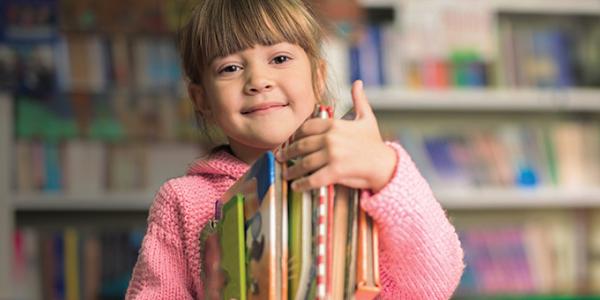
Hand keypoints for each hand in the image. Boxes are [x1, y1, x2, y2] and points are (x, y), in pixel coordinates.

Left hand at [276, 80, 396, 192]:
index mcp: (334, 125)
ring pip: (304, 163)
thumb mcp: (367, 118)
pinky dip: (302, 184)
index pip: (306, 128)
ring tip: (286, 174)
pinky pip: (313, 178)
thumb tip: (357, 83)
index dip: (295, 135)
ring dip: (292, 170)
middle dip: (288, 153)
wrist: (385, 164)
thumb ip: (359, 100)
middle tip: (281, 157)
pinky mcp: (335, 171)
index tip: (289, 141)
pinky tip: (296, 186)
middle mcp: (331, 138)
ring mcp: (332, 155)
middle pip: (301, 145)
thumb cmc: (375, 142)